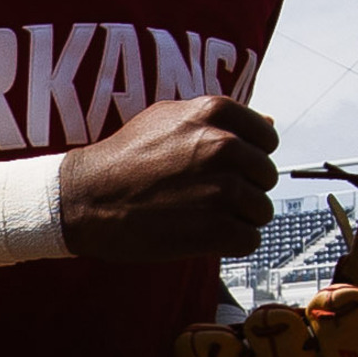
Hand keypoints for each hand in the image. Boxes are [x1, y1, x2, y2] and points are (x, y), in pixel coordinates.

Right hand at [58, 94, 279, 261]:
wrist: (87, 198)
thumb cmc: (123, 159)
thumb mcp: (167, 119)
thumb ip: (220, 121)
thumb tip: (270, 124)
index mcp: (214, 113)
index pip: (267, 137)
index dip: (252, 156)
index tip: (231, 169)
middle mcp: (223, 146)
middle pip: (267, 175)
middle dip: (247, 189)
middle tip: (213, 197)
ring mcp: (222, 188)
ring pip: (262, 209)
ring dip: (240, 218)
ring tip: (206, 217)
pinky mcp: (216, 228)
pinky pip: (250, 239)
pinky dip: (233, 243)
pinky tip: (206, 236)